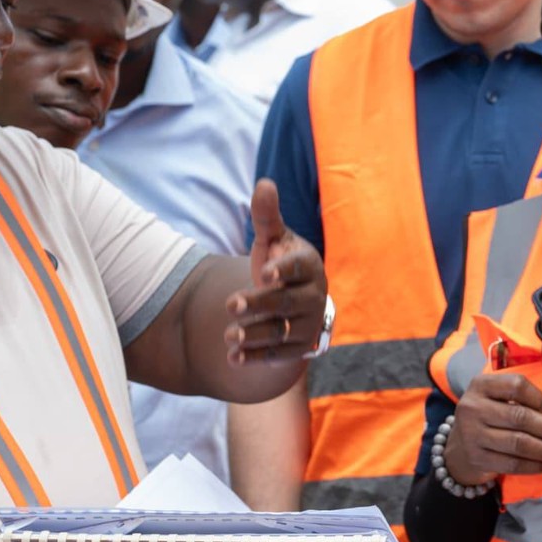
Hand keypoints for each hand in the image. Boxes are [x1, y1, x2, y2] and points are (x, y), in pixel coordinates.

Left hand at [226, 179, 327, 363]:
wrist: (294, 302)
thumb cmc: (280, 264)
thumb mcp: (273, 240)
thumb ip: (267, 216)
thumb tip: (264, 184)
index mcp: (309, 265)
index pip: (299, 267)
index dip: (284, 270)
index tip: (265, 272)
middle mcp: (313, 296)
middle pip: (286, 302)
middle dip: (259, 304)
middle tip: (231, 304)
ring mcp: (307, 324)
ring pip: (282, 332)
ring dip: (254, 335)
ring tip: (228, 336)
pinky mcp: (300, 348)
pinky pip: (278, 355)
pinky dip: (255, 358)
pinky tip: (233, 357)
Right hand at [446, 372, 541, 487]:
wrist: (459, 448)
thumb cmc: (489, 418)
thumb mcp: (498, 400)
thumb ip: (524, 402)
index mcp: (481, 385)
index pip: (517, 386)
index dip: (540, 398)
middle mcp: (473, 407)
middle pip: (520, 417)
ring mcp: (472, 435)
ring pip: (519, 443)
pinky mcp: (477, 458)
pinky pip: (512, 464)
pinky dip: (535, 466)